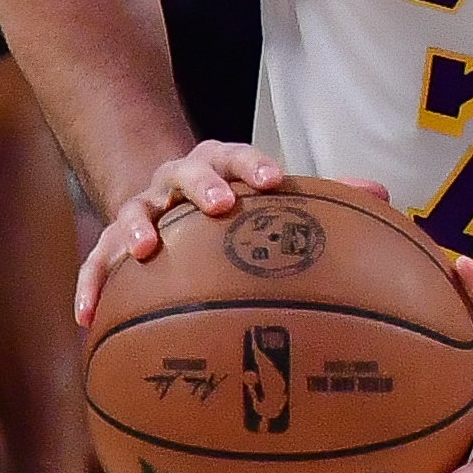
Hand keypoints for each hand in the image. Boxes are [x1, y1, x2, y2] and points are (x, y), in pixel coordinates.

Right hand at [67, 144, 396, 322]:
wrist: (169, 197)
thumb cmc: (237, 207)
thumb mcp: (271, 194)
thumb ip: (326, 195)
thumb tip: (386, 195)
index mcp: (220, 165)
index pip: (237, 155)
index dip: (255, 165)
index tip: (276, 179)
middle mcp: (177, 180)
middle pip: (188, 173)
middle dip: (204, 187)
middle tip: (220, 206)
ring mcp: (142, 208)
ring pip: (134, 211)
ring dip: (138, 228)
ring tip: (144, 251)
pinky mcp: (110, 242)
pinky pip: (95, 263)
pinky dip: (89, 287)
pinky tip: (87, 318)